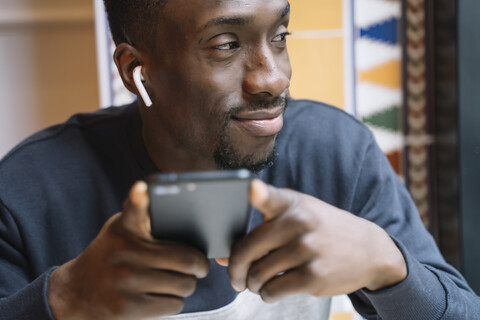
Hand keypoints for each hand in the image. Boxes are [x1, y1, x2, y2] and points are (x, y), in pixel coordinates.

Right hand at [48, 182, 209, 319]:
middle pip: (188, 260)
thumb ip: (143, 218)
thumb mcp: (119, 230)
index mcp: (125, 228)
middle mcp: (124, 252)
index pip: (134, 209)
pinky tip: (160, 296)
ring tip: (175, 281)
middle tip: (198, 268)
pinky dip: (174, 302)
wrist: (75, 292)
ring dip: (186, 286)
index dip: (139, 197)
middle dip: (199, 267)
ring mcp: (126, 280)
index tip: (142, 187)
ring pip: (185, 285)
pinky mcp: (127, 307)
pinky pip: (174, 305)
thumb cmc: (110, 256)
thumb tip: (172, 209)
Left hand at [228, 180, 406, 302]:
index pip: (270, 196)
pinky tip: (272, 289)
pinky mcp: (314, 276)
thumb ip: (260, 231)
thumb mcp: (298, 218)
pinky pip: (273, 291)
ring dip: (252, 284)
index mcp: (291, 204)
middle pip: (246, 250)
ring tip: (257, 283)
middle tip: (236, 277)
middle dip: (235, 269)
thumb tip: (221, 257)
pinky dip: (267, 294)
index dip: (257, 192)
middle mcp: (299, 223)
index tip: (250, 187)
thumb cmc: (321, 231)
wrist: (370, 250)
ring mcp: (307, 250)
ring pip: (257, 274)